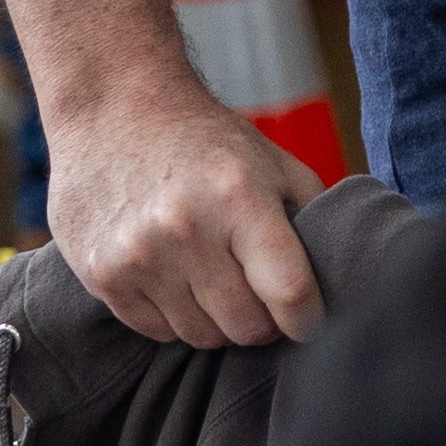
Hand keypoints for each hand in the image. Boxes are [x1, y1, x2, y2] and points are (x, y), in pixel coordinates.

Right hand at [46, 79, 330, 348]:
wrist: (113, 107)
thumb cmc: (205, 141)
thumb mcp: (273, 162)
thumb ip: (312, 216)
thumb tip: (343, 277)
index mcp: (239, 197)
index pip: (290, 293)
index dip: (309, 320)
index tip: (309, 320)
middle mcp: (185, 229)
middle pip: (247, 327)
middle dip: (263, 321)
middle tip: (259, 297)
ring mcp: (137, 255)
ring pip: (202, 337)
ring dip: (218, 321)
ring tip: (215, 280)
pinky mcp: (101, 274)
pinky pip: (158, 332)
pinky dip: (175, 317)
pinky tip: (176, 278)